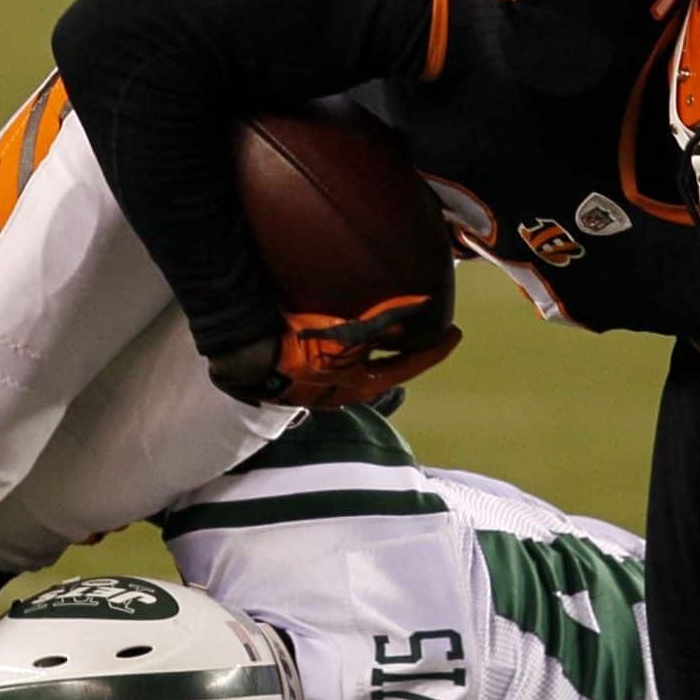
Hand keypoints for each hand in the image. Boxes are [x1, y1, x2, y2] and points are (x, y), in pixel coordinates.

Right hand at [207, 296, 460, 410]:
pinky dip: (348, 349)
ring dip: (374, 352)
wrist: (244, 355)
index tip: (455, 334)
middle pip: (384, 374)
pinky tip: (342, 332)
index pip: (408, 367)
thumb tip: (421, 306)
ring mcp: (316, 388)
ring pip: (357, 370)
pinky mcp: (294, 376)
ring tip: (386, 331)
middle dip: (406, 355)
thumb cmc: (297, 344)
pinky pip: (333, 363)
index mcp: (357, 385)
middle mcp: (340, 393)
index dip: (434, 351)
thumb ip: (384, 320)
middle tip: (427, 333)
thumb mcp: (347, 333)